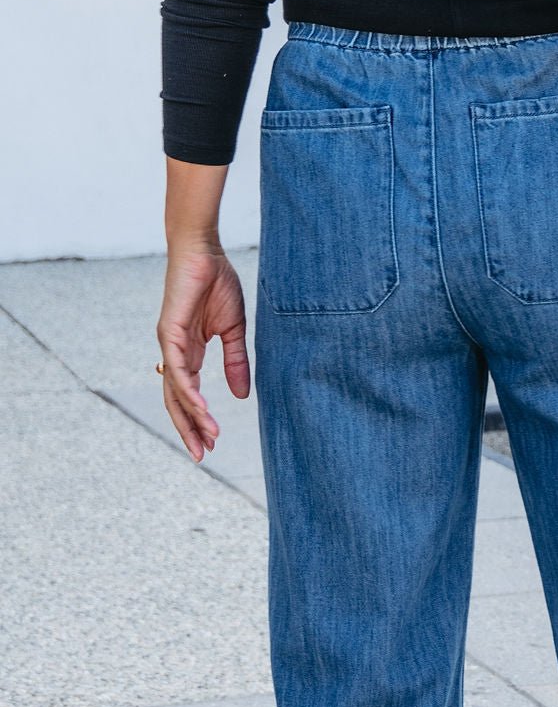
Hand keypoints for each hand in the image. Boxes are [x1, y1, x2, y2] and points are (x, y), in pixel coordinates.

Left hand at [157, 244, 249, 461]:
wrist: (204, 250)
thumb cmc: (217, 283)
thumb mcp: (234, 330)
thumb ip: (235, 362)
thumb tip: (240, 396)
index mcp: (188, 353)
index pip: (188, 395)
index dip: (198, 420)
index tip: (211, 444)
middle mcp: (174, 353)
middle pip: (177, 401)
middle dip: (189, 429)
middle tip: (201, 456)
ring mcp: (169, 343)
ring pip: (176, 391)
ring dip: (192, 418)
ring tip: (207, 440)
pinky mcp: (169, 332)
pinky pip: (177, 370)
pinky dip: (188, 392)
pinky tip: (200, 409)